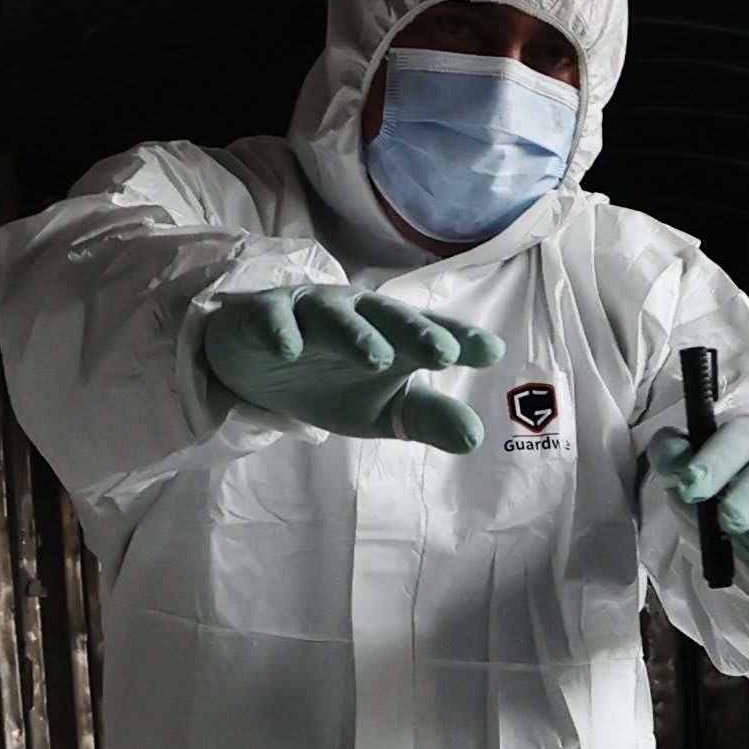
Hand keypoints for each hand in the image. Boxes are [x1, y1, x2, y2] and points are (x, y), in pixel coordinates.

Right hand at [200, 284, 498, 448]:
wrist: (256, 366)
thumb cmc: (331, 381)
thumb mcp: (383, 410)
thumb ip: (429, 418)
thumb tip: (475, 438)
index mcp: (391, 333)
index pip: (430, 333)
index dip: (460, 339)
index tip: (492, 352)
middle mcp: (358, 313)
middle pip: (389, 318)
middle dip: (417, 332)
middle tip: (444, 353)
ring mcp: (310, 311)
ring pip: (335, 317)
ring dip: (357, 334)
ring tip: (377, 358)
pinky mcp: (265, 314)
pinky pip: (273, 319)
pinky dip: (281, 331)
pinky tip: (289, 349)